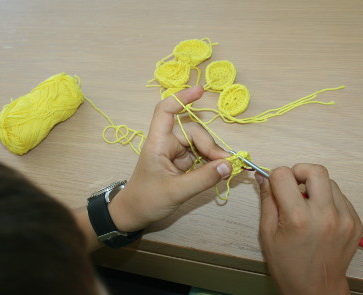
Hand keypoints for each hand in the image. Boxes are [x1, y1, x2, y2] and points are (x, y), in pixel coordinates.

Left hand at [108, 86, 231, 231]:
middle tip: (226, 164)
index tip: (201, 91)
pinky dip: (210, 162)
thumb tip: (228, 165)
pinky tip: (219, 171)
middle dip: (210, 146)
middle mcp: (166, 143)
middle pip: (193, 132)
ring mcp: (174, 153)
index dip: (181, 98)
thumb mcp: (176, 192)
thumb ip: (203, 179)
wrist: (134, 214)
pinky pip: (199, 156)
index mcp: (158, 143)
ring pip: (199, 144)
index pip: (165, 111)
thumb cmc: (146, 200)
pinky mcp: (180, 163)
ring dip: (213, 155)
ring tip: (225, 170)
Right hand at [256, 164, 362, 294]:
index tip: (275, 186)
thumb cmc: (288, 265)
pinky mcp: (355, 223)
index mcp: (298, 218)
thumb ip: (267, 200)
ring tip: (307, 207)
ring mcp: (344, 219)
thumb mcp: (267, 233)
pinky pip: (340, 197)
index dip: (275, 176)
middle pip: (315, 170)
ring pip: (330, 182)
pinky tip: (319, 217)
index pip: (284, 175)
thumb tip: (262, 176)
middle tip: (293, 187)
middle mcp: (325, 215)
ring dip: (315, 187)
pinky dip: (327, 200)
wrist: (315, 289)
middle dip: (299, 172)